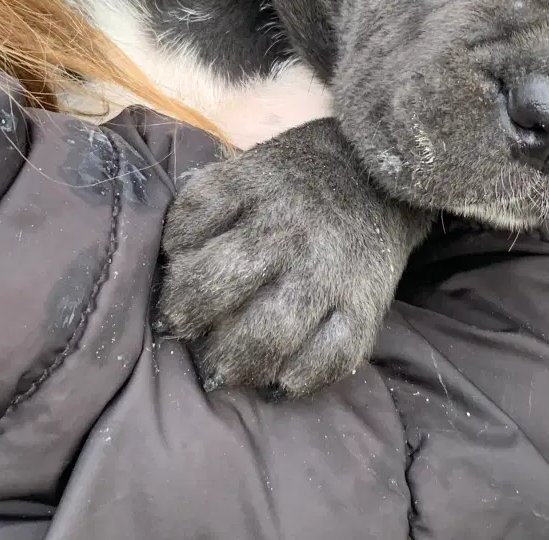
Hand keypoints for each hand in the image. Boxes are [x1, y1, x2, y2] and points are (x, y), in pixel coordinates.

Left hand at [156, 118, 430, 397]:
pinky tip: (279, 380)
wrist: (378, 174)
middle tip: (185, 331)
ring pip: (271, 331)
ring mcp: (328, 274)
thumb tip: (170, 259)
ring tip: (224, 370)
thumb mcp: (247, 169)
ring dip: (237, 360)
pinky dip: (300, 378)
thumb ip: (206, 205)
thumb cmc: (296, 182)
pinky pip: (332, 356)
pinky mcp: (365, 308)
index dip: (171, 264)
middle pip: (221, 282)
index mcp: (253, 188)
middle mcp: (288, 232)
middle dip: (190, 316)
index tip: (173, 284)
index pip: (192, 223)